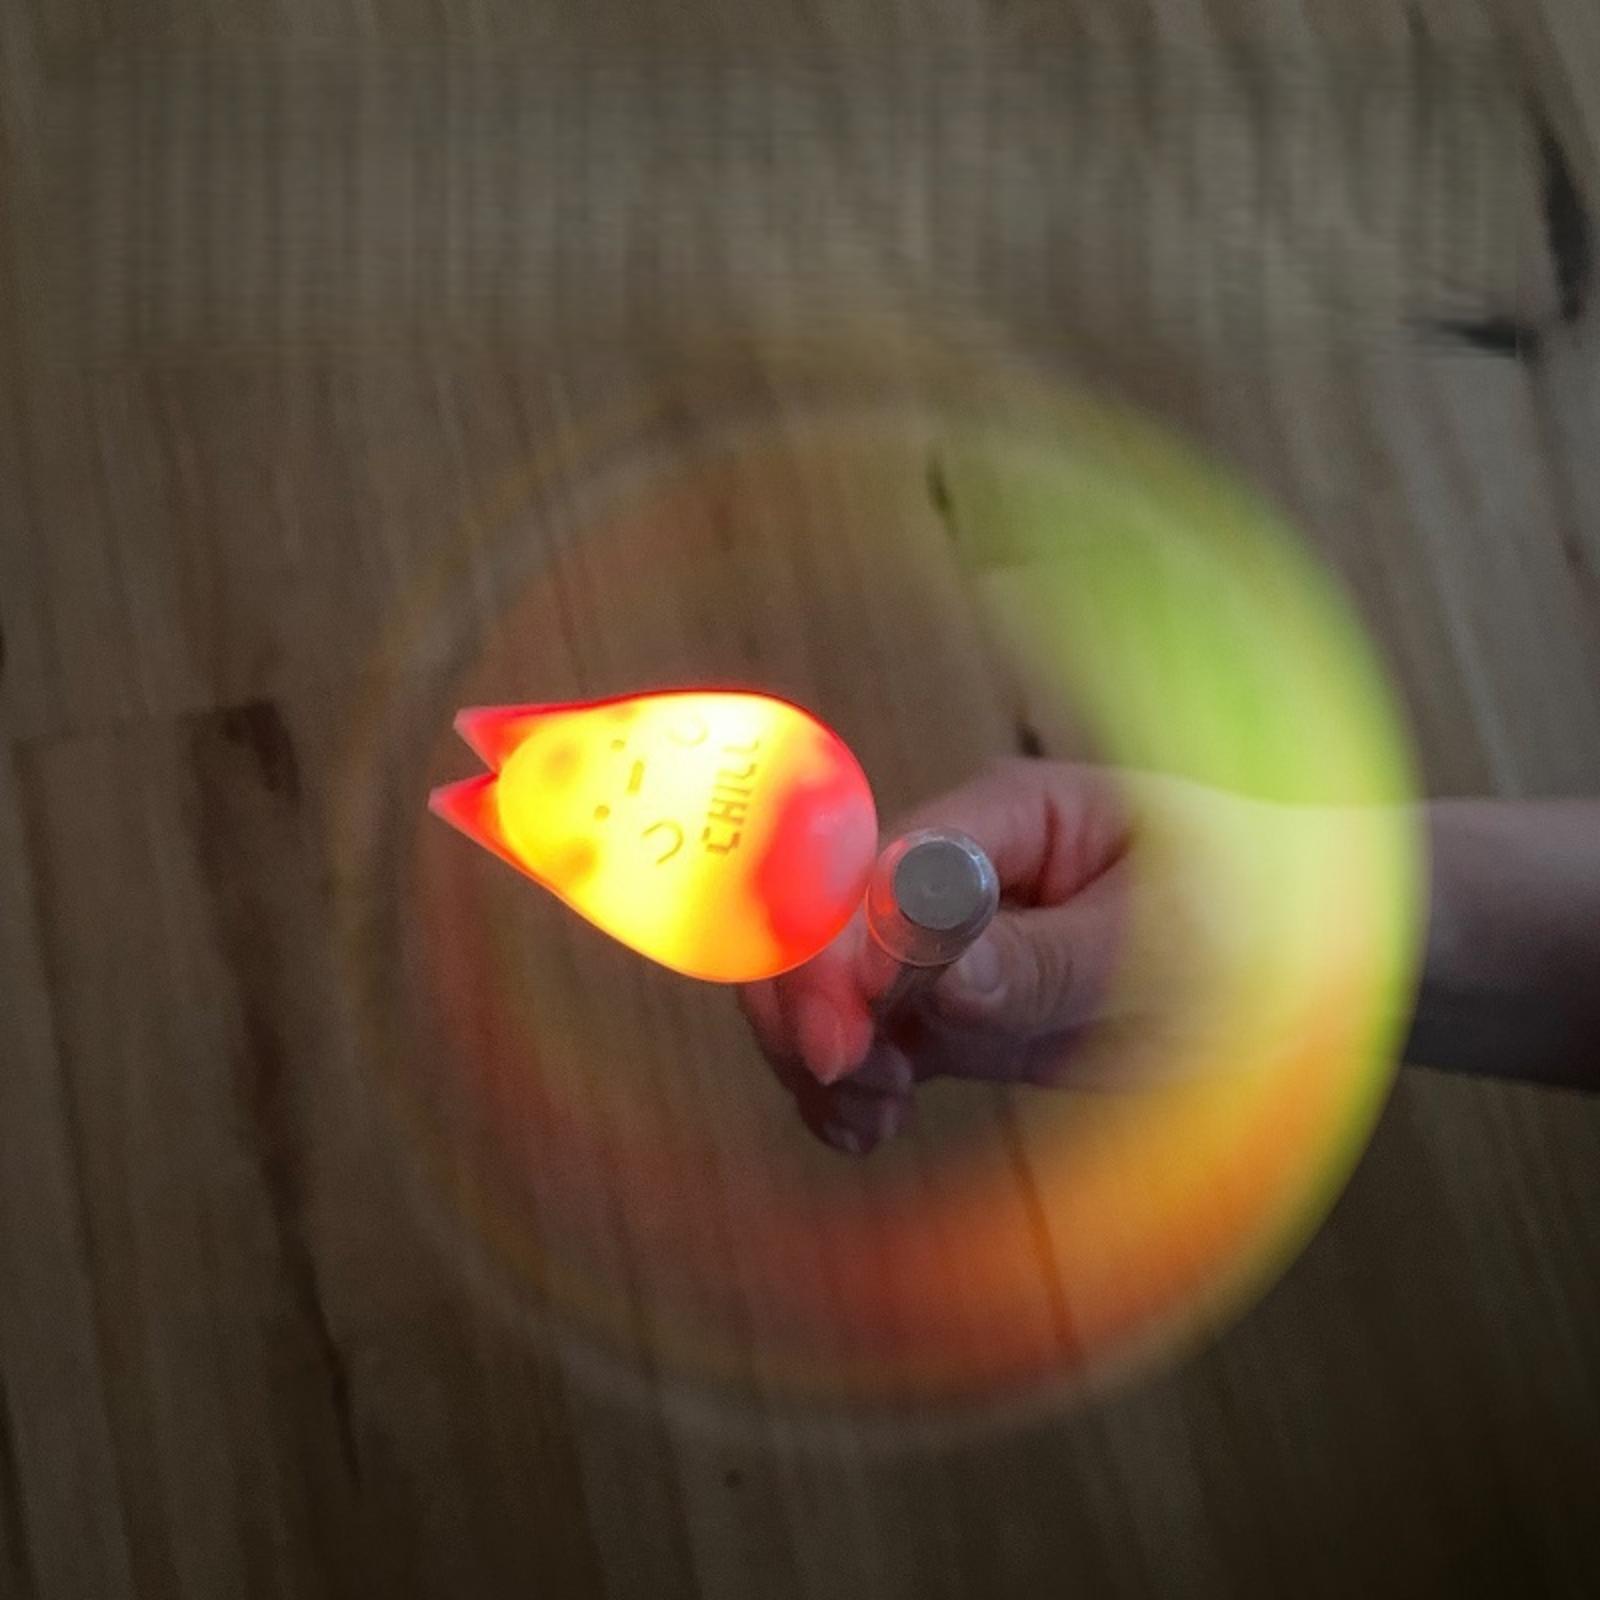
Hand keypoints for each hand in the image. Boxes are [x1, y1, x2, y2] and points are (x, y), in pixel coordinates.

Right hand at [740, 758, 1298, 1155]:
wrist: (1317, 971)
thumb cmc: (1265, 920)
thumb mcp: (1171, 941)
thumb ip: (1049, 956)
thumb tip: (939, 978)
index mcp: (1005, 817)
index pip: (876, 872)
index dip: (837, 953)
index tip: (843, 1044)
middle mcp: (962, 872)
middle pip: (829, 925)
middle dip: (808, 1004)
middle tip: (845, 1089)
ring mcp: (958, 946)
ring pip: (839, 992)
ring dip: (824, 1055)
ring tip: (869, 1121)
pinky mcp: (968, 1011)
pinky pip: (880, 1042)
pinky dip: (852, 1087)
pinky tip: (867, 1133)